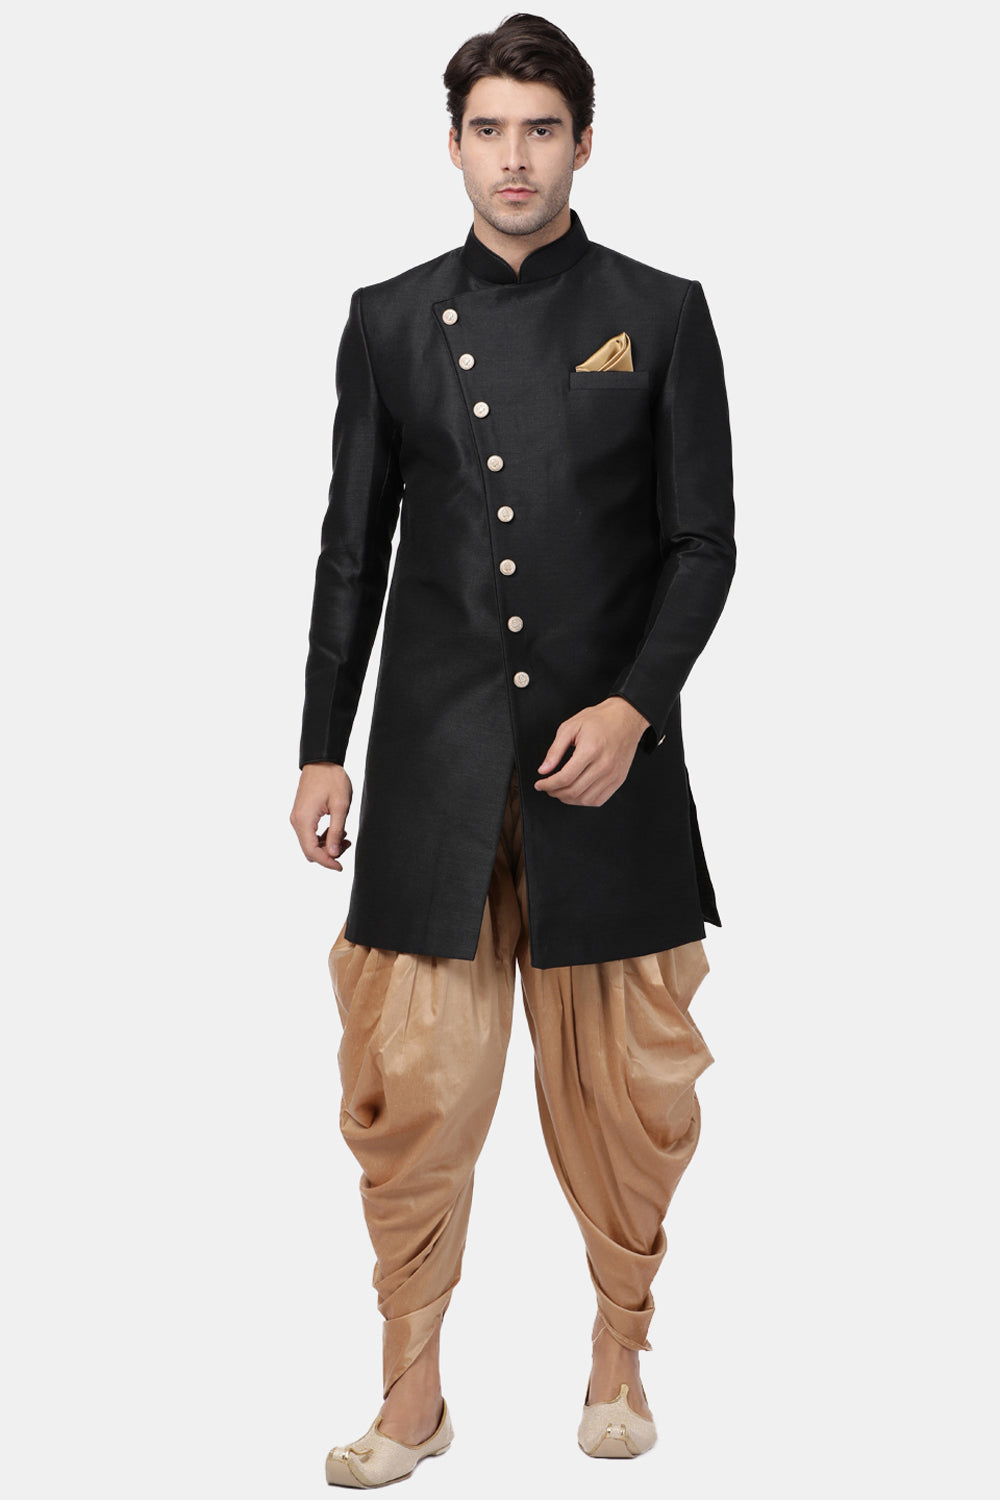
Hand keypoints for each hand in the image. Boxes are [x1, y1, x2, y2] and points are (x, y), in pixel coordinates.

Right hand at [290, 763, 353, 869]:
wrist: (321, 761)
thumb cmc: (332, 779)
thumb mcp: (340, 805)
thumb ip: (335, 831)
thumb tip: (333, 854)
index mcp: (304, 820)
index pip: (312, 851)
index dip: (327, 862)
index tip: (340, 867)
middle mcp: (296, 821)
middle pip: (309, 850)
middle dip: (328, 853)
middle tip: (347, 845)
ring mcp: (297, 818)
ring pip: (310, 843)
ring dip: (326, 845)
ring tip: (345, 836)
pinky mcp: (301, 814)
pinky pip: (309, 834)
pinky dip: (322, 837)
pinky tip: (336, 830)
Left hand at [534, 696, 650, 805]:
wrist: (626, 718)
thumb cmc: (599, 720)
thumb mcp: (570, 727)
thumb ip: (555, 750)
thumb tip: (544, 770)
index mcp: (590, 750)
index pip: (565, 777)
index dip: (548, 784)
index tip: (540, 784)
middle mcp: (604, 765)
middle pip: (574, 791)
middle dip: (555, 793)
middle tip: (548, 788)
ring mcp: (613, 774)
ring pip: (585, 799)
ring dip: (568, 799)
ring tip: (560, 791)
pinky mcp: (619, 779)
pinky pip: (599, 800)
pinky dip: (584, 801)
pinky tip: (577, 793)